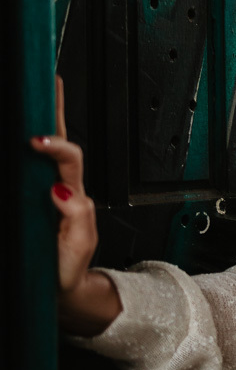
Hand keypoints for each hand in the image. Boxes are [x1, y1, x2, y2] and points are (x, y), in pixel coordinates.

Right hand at [29, 75, 120, 333]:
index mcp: (75, 195)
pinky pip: (25, 173)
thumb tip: (61, 188)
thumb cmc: (69, 266)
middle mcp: (61, 188)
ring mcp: (44, 194)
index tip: (37, 140)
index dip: (56, 146)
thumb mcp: (80, 245)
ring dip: (40, 124)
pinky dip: (22, 154)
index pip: (68, 160)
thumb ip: (77, 217)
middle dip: (55, 110)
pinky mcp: (29, 202)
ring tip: (34, 97)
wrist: (60, 289)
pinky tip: (20, 139)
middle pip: (59, 143)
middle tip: (50, 81)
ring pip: (41, 155)